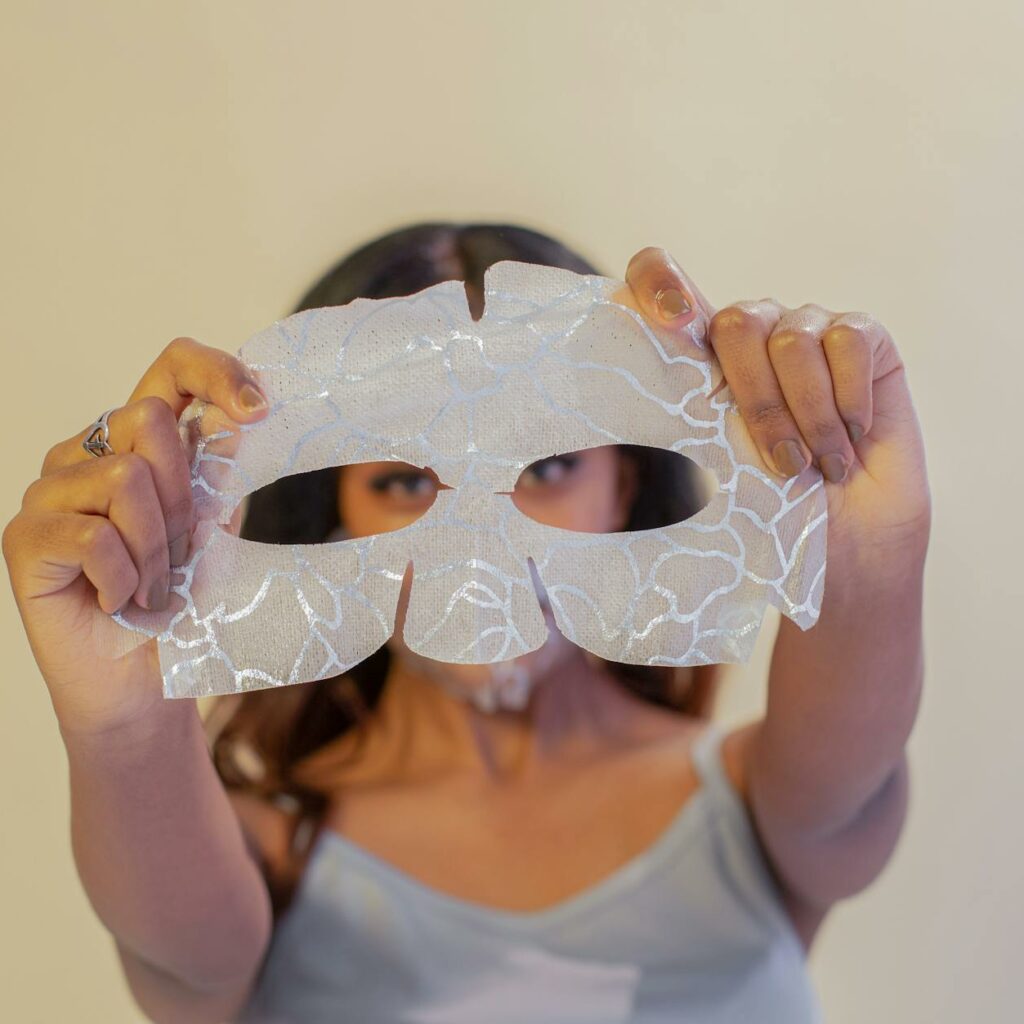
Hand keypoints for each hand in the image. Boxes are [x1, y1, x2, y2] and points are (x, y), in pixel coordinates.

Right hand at [2, 337, 269, 738]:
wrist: (143, 681)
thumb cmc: (178, 601)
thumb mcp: (213, 528)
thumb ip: (219, 474)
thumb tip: (238, 418)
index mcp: (138, 443)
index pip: (170, 369)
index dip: (215, 373)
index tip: (258, 411)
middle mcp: (87, 454)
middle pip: (149, 421)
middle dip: (183, 495)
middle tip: (183, 553)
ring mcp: (49, 493)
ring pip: (124, 479)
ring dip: (157, 548)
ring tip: (154, 588)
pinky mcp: (25, 538)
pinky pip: (93, 535)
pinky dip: (124, 577)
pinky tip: (120, 600)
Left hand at [617, 247, 931, 562]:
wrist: (847, 543)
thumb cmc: (767, 515)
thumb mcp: (702, 481)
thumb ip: (660, 444)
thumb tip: (587, 463)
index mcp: (696, 358)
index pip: (658, 277)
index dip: (657, 280)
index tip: (671, 319)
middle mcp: (748, 332)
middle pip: (735, 323)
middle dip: (758, 403)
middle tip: (780, 465)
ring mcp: (805, 328)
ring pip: (793, 341)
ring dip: (808, 416)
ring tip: (818, 465)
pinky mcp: (863, 336)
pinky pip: (850, 341)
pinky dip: (849, 399)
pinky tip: (852, 437)